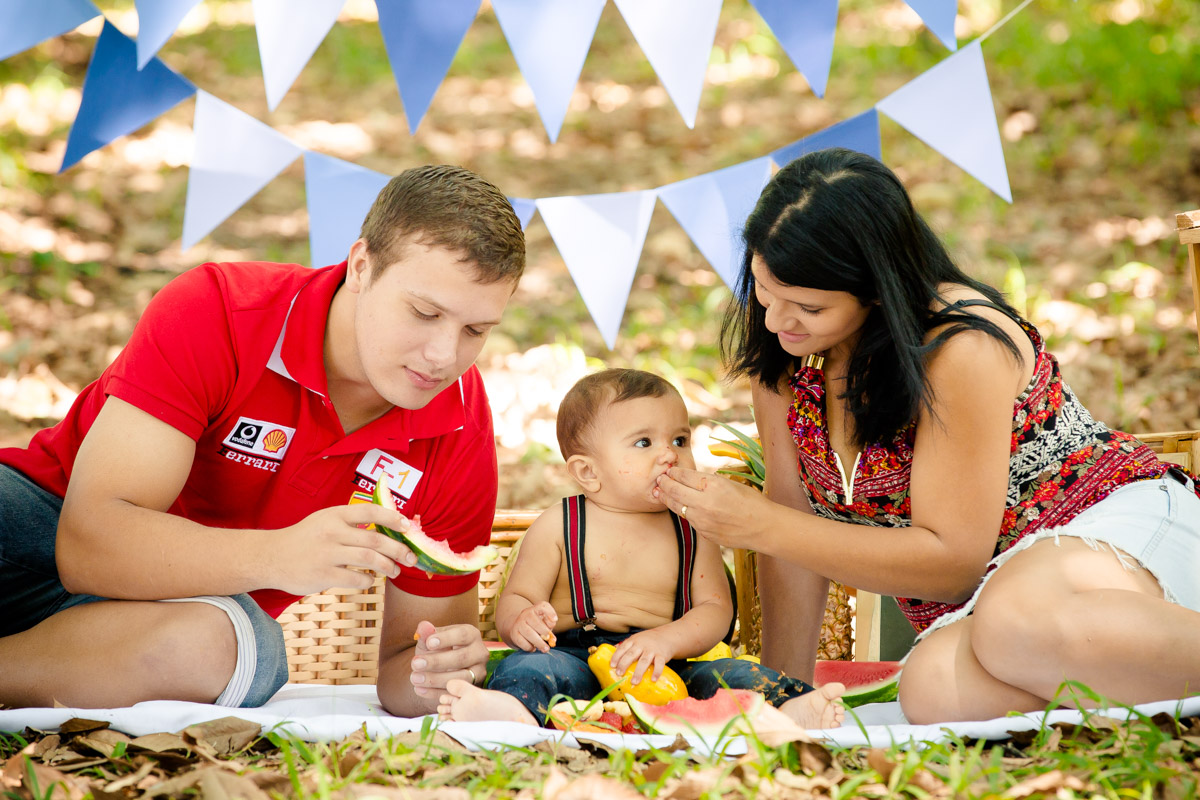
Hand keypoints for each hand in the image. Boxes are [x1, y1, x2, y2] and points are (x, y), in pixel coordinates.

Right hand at [268, 504, 417, 594]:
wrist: (270, 557)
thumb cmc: (304, 539)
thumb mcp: (324, 520)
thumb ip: (350, 523)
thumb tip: (387, 530)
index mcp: (335, 514)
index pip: (371, 511)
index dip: (393, 518)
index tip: (408, 527)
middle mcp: (332, 531)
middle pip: (376, 539)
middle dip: (399, 549)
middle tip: (411, 558)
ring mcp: (327, 553)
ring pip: (370, 559)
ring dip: (388, 567)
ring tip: (395, 571)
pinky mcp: (322, 575)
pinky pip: (356, 579)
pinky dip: (368, 581)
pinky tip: (370, 580)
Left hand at [410, 620, 487, 696]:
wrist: (442, 668)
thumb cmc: (437, 649)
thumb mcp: (431, 640)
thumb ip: (427, 634)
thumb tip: (423, 626)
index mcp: (471, 635)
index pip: (462, 635)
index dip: (446, 639)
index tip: (428, 643)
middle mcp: (480, 652)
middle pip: (461, 658)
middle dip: (437, 662)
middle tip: (415, 663)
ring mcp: (479, 672)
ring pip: (461, 677)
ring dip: (435, 679)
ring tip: (414, 678)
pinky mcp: (473, 688)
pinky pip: (457, 693)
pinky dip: (436, 692)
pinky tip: (419, 689)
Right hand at [509, 602, 557, 652]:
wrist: (519, 626)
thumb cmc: (536, 624)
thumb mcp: (545, 621)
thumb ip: (550, 625)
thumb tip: (552, 638)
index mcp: (536, 608)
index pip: (543, 606)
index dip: (550, 613)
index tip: (555, 620)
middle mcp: (526, 614)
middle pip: (536, 622)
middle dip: (544, 632)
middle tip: (550, 640)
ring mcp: (519, 623)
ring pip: (529, 633)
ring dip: (538, 642)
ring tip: (545, 649)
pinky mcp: (514, 634)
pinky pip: (522, 642)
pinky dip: (529, 647)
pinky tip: (533, 648)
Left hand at [611, 629, 675, 685]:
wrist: (667, 636)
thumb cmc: (648, 640)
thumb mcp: (636, 639)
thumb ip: (626, 645)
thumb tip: (611, 651)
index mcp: (634, 641)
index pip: (623, 648)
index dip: (617, 656)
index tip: (612, 665)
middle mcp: (642, 644)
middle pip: (631, 654)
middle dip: (624, 664)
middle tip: (619, 674)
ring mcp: (652, 650)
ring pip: (644, 660)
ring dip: (638, 672)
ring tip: (634, 682)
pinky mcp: (662, 655)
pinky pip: (659, 663)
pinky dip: (657, 672)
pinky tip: (653, 679)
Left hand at [655, 466, 769, 548]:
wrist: (763, 527)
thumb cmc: (750, 502)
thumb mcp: (730, 484)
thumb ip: (708, 482)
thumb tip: (688, 478)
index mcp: (714, 486)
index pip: (685, 476)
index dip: (674, 472)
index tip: (669, 470)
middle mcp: (705, 503)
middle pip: (675, 490)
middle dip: (665, 483)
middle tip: (659, 479)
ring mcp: (703, 520)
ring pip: (678, 507)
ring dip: (667, 498)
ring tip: (661, 492)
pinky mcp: (704, 533)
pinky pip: (689, 520)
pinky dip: (683, 511)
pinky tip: (679, 506)